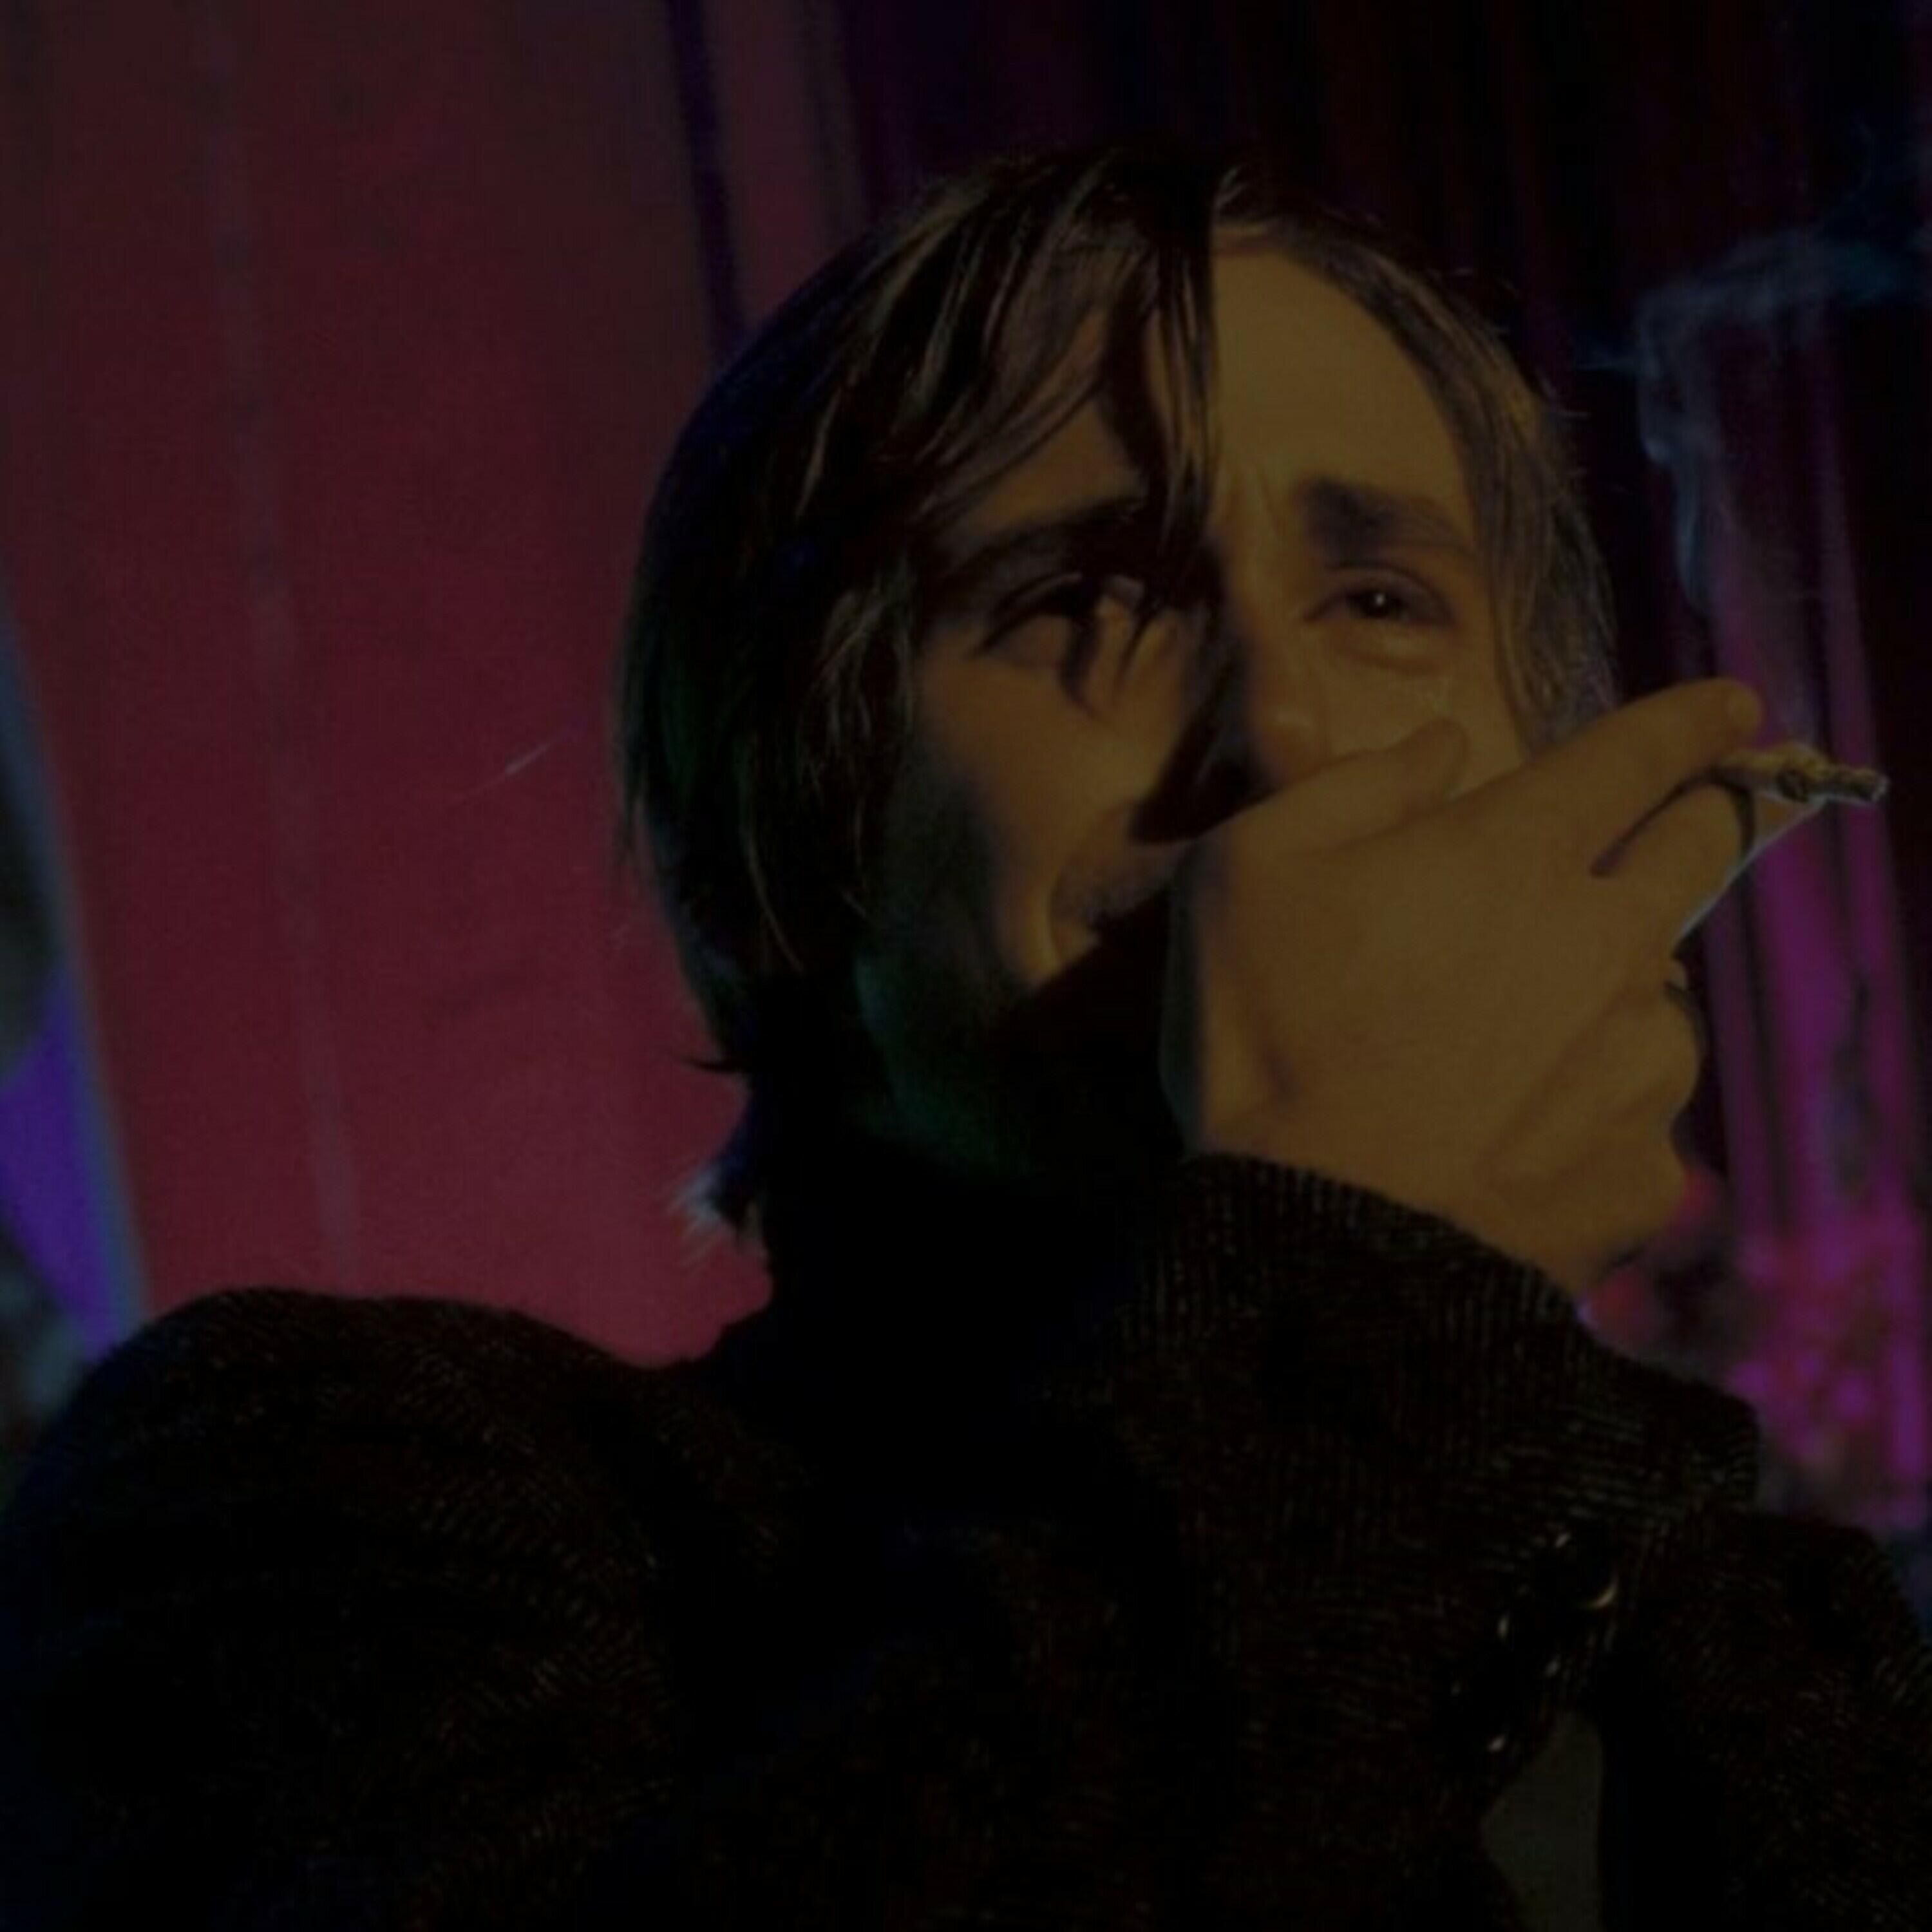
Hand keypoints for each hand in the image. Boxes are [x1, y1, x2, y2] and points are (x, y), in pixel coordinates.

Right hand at [1159, 680, 1812, 1294]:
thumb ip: (1355, 785)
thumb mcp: (1248, 870)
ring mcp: (1642, 1062)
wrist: (1315, 1244)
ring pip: (1662, 995)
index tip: (1734, 703)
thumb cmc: (1268, 1037)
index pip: (1638, 753)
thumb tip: (1440, 748)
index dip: (1691, 718)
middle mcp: (1610, 942)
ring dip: (1619, 989)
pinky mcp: (1646, 1169)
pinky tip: (1518, 1139)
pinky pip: (1636, 1117)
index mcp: (1518, 854)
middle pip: (1702, 850)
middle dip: (1705, 818)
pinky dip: (1593, 1108)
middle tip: (1683, 823)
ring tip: (1523, 1042)